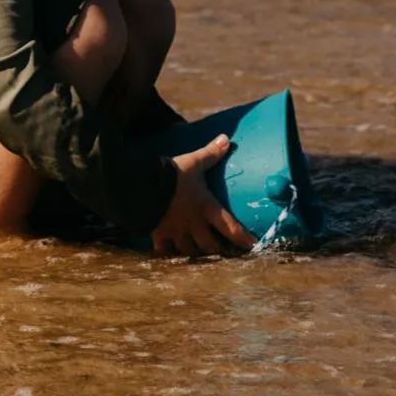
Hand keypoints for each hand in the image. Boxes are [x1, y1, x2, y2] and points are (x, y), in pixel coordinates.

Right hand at [150, 134, 255, 257]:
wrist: (142, 185)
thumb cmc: (172, 174)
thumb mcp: (194, 162)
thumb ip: (210, 153)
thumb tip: (226, 138)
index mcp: (206, 207)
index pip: (230, 227)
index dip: (242, 238)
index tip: (253, 245)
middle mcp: (194, 224)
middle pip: (210, 245)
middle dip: (217, 250)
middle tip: (224, 253)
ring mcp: (176, 231)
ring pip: (189, 250)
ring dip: (196, 254)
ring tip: (199, 257)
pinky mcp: (158, 234)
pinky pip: (165, 251)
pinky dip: (168, 254)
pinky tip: (169, 255)